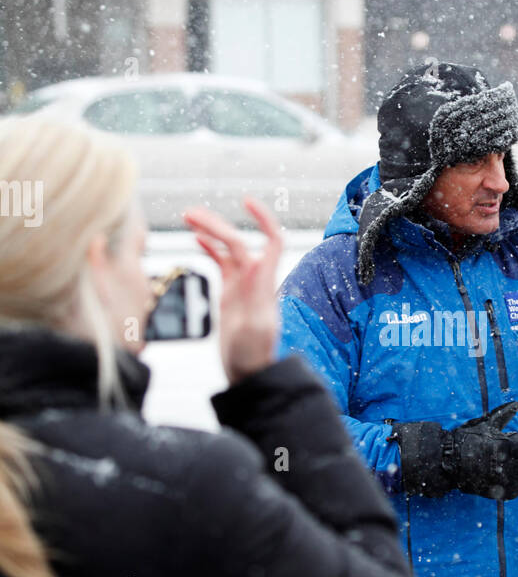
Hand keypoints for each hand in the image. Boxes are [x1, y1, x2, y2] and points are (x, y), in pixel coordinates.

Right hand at [183, 198, 283, 386]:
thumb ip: (256, 296)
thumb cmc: (252, 356)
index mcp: (263, 283)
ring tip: (187, 217)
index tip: (245, 202)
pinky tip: (195, 239)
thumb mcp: (254, 328)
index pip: (271, 240)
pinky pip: (221, 263)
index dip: (262, 218)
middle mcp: (255, 279)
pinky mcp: (231, 292)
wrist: (248, 373)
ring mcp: (242, 285)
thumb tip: (256, 263)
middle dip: (217, 224)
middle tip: (189, 213)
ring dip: (210, 232)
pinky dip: (209, 249)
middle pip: (238, 241)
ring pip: (227, 249)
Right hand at [391, 401, 517, 500]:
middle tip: (515, 450)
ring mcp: (502, 481)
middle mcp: (506, 466)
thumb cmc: (467, 440)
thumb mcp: (485, 424)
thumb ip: (503, 415)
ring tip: (511, 461)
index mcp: (505, 447)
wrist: (447, 462)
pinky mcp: (498, 492)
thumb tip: (517, 404)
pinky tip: (514, 476)